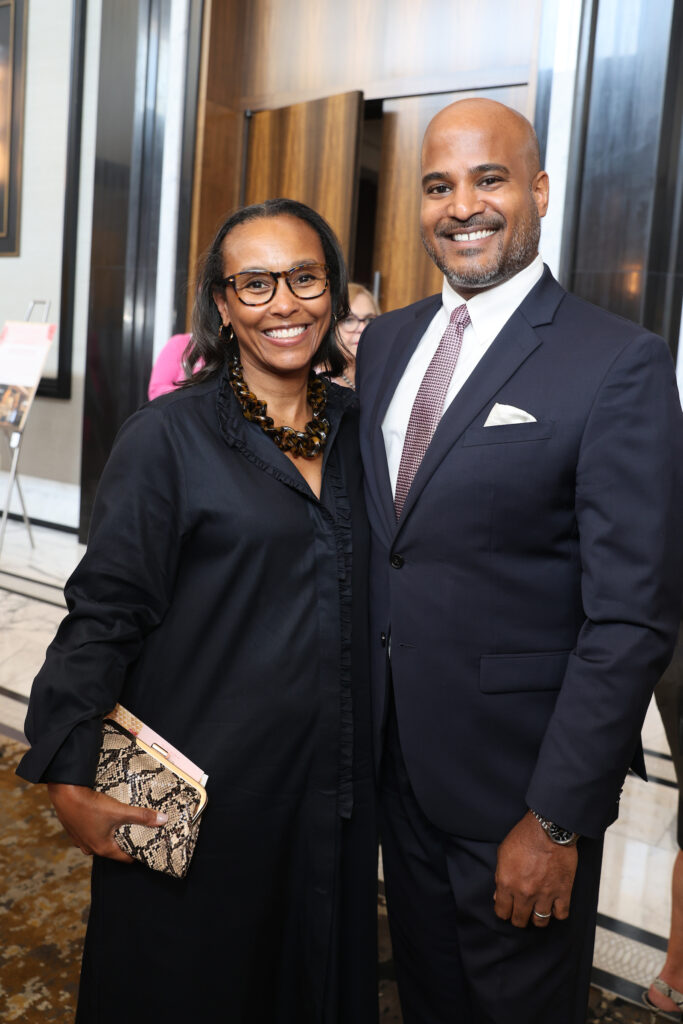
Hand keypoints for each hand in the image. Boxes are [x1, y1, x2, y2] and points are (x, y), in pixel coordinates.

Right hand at [47, 783, 167, 862]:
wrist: (64, 794)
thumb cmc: (90, 805)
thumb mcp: (120, 811)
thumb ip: (142, 816)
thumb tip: (162, 820)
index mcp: (102, 848)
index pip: (125, 858)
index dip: (138, 853)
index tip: (147, 846)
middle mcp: (90, 848)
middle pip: (114, 849)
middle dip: (126, 841)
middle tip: (138, 832)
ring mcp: (80, 840)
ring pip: (102, 840)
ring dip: (112, 833)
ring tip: (122, 823)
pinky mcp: (75, 829)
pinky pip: (92, 832)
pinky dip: (100, 827)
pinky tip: (104, 816)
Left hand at [494, 810, 577, 927]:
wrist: (549, 828)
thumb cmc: (525, 836)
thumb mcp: (503, 853)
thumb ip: (500, 875)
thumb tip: (499, 894)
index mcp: (507, 883)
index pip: (502, 912)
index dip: (504, 912)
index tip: (508, 909)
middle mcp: (524, 893)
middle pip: (520, 920)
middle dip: (519, 918)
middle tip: (522, 911)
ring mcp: (544, 894)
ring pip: (540, 922)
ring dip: (537, 918)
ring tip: (537, 910)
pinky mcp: (563, 892)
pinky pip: (561, 914)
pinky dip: (557, 912)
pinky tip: (554, 905)